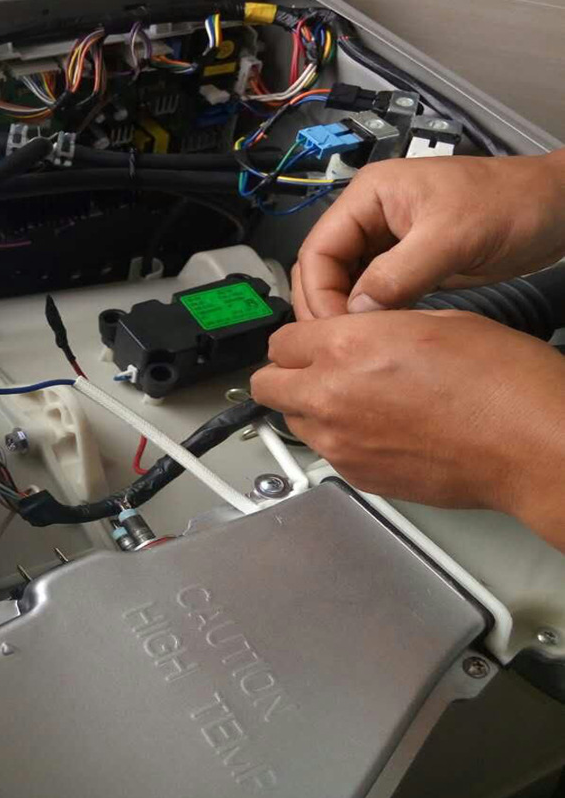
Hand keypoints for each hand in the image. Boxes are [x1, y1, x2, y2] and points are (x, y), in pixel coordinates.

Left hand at [251, 310, 564, 550]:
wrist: (531, 445)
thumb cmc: (501, 383)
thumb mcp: (433, 321)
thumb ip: (374, 327)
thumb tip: (353, 335)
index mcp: (345, 347)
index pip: (279, 342)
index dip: (295, 340)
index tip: (307, 343)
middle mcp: (330, 396)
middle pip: (266, 385)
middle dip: (284, 375)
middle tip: (312, 371)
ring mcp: (340, 442)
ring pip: (292, 421)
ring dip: (309, 408)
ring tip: (354, 401)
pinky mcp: (358, 476)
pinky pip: (326, 452)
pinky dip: (339, 439)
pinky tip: (378, 429)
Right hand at [293, 149, 564, 319]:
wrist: (556, 208)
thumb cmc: (511, 204)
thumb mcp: (453, 237)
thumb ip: (398, 274)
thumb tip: (356, 312)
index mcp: (368, 195)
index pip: (318, 249)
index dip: (319, 292)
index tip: (336, 331)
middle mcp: (368, 216)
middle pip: (322, 268)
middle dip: (324, 306)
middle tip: (340, 346)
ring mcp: (384, 241)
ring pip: (342, 284)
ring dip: (344, 314)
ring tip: (357, 345)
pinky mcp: (402, 264)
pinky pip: (369, 293)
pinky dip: (368, 315)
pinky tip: (378, 335)